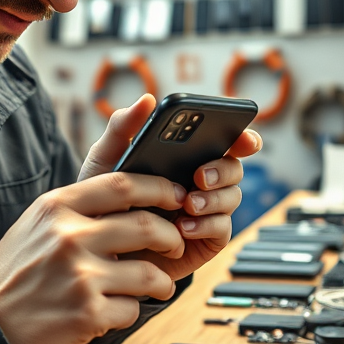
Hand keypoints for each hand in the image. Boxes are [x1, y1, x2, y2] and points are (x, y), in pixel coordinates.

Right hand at [0, 168, 189, 343]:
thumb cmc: (18, 271)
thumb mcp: (39, 222)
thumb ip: (79, 205)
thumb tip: (133, 192)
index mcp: (58, 207)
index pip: (122, 184)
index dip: (159, 188)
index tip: (176, 196)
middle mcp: (70, 237)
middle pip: (147, 226)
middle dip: (172, 237)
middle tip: (176, 243)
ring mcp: (81, 277)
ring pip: (150, 273)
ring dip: (163, 281)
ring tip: (158, 285)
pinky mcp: (88, 313)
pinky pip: (132, 309)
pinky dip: (130, 310)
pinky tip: (115, 310)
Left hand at [79, 94, 262, 281]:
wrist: (99, 245)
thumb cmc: (105, 197)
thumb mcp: (106, 159)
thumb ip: (122, 128)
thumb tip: (147, 98)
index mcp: (186, 155)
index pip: (225, 141)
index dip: (243, 138)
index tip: (244, 139)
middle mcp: (201, 180)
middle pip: (234, 167)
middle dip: (223, 169)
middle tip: (199, 175)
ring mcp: (206, 209)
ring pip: (232, 197)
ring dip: (213, 199)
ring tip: (188, 203)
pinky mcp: (206, 239)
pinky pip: (221, 229)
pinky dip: (205, 225)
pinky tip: (182, 227)